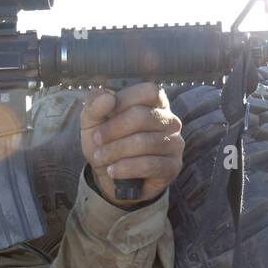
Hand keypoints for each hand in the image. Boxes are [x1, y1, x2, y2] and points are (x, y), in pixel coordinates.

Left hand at [81, 82, 182, 205]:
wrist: (111, 175)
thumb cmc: (106, 142)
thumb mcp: (93, 121)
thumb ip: (95, 106)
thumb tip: (106, 98)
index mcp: (155, 104)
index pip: (149, 92)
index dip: (124, 101)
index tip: (104, 114)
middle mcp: (170, 121)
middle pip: (142, 116)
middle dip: (113, 130)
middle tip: (97, 140)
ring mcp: (174, 144)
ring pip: (143, 142)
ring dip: (115, 151)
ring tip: (100, 158)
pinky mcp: (172, 167)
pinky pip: (148, 165)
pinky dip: (125, 168)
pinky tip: (112, 171)